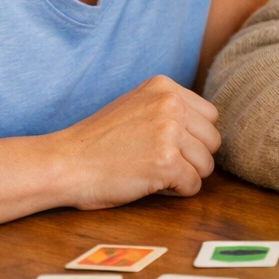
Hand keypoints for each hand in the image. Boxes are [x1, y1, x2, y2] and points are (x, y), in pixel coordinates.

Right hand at [56, 75, 220, 207]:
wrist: (65, 163)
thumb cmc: (97, 142)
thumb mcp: (135, 106)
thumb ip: (168, 109)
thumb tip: (204, 128)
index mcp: (164, 86)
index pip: (210, 115)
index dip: (193, 137)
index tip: (168, 146)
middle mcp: (171, 104)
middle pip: (213, 140)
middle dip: (193, 158)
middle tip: (162, 164)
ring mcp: (170, 132)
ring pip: (207, 164)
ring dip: (186, 176)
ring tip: (155, 174)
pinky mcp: (167, 163)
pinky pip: (194, 185)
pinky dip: (176, 192)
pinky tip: (151, 186)